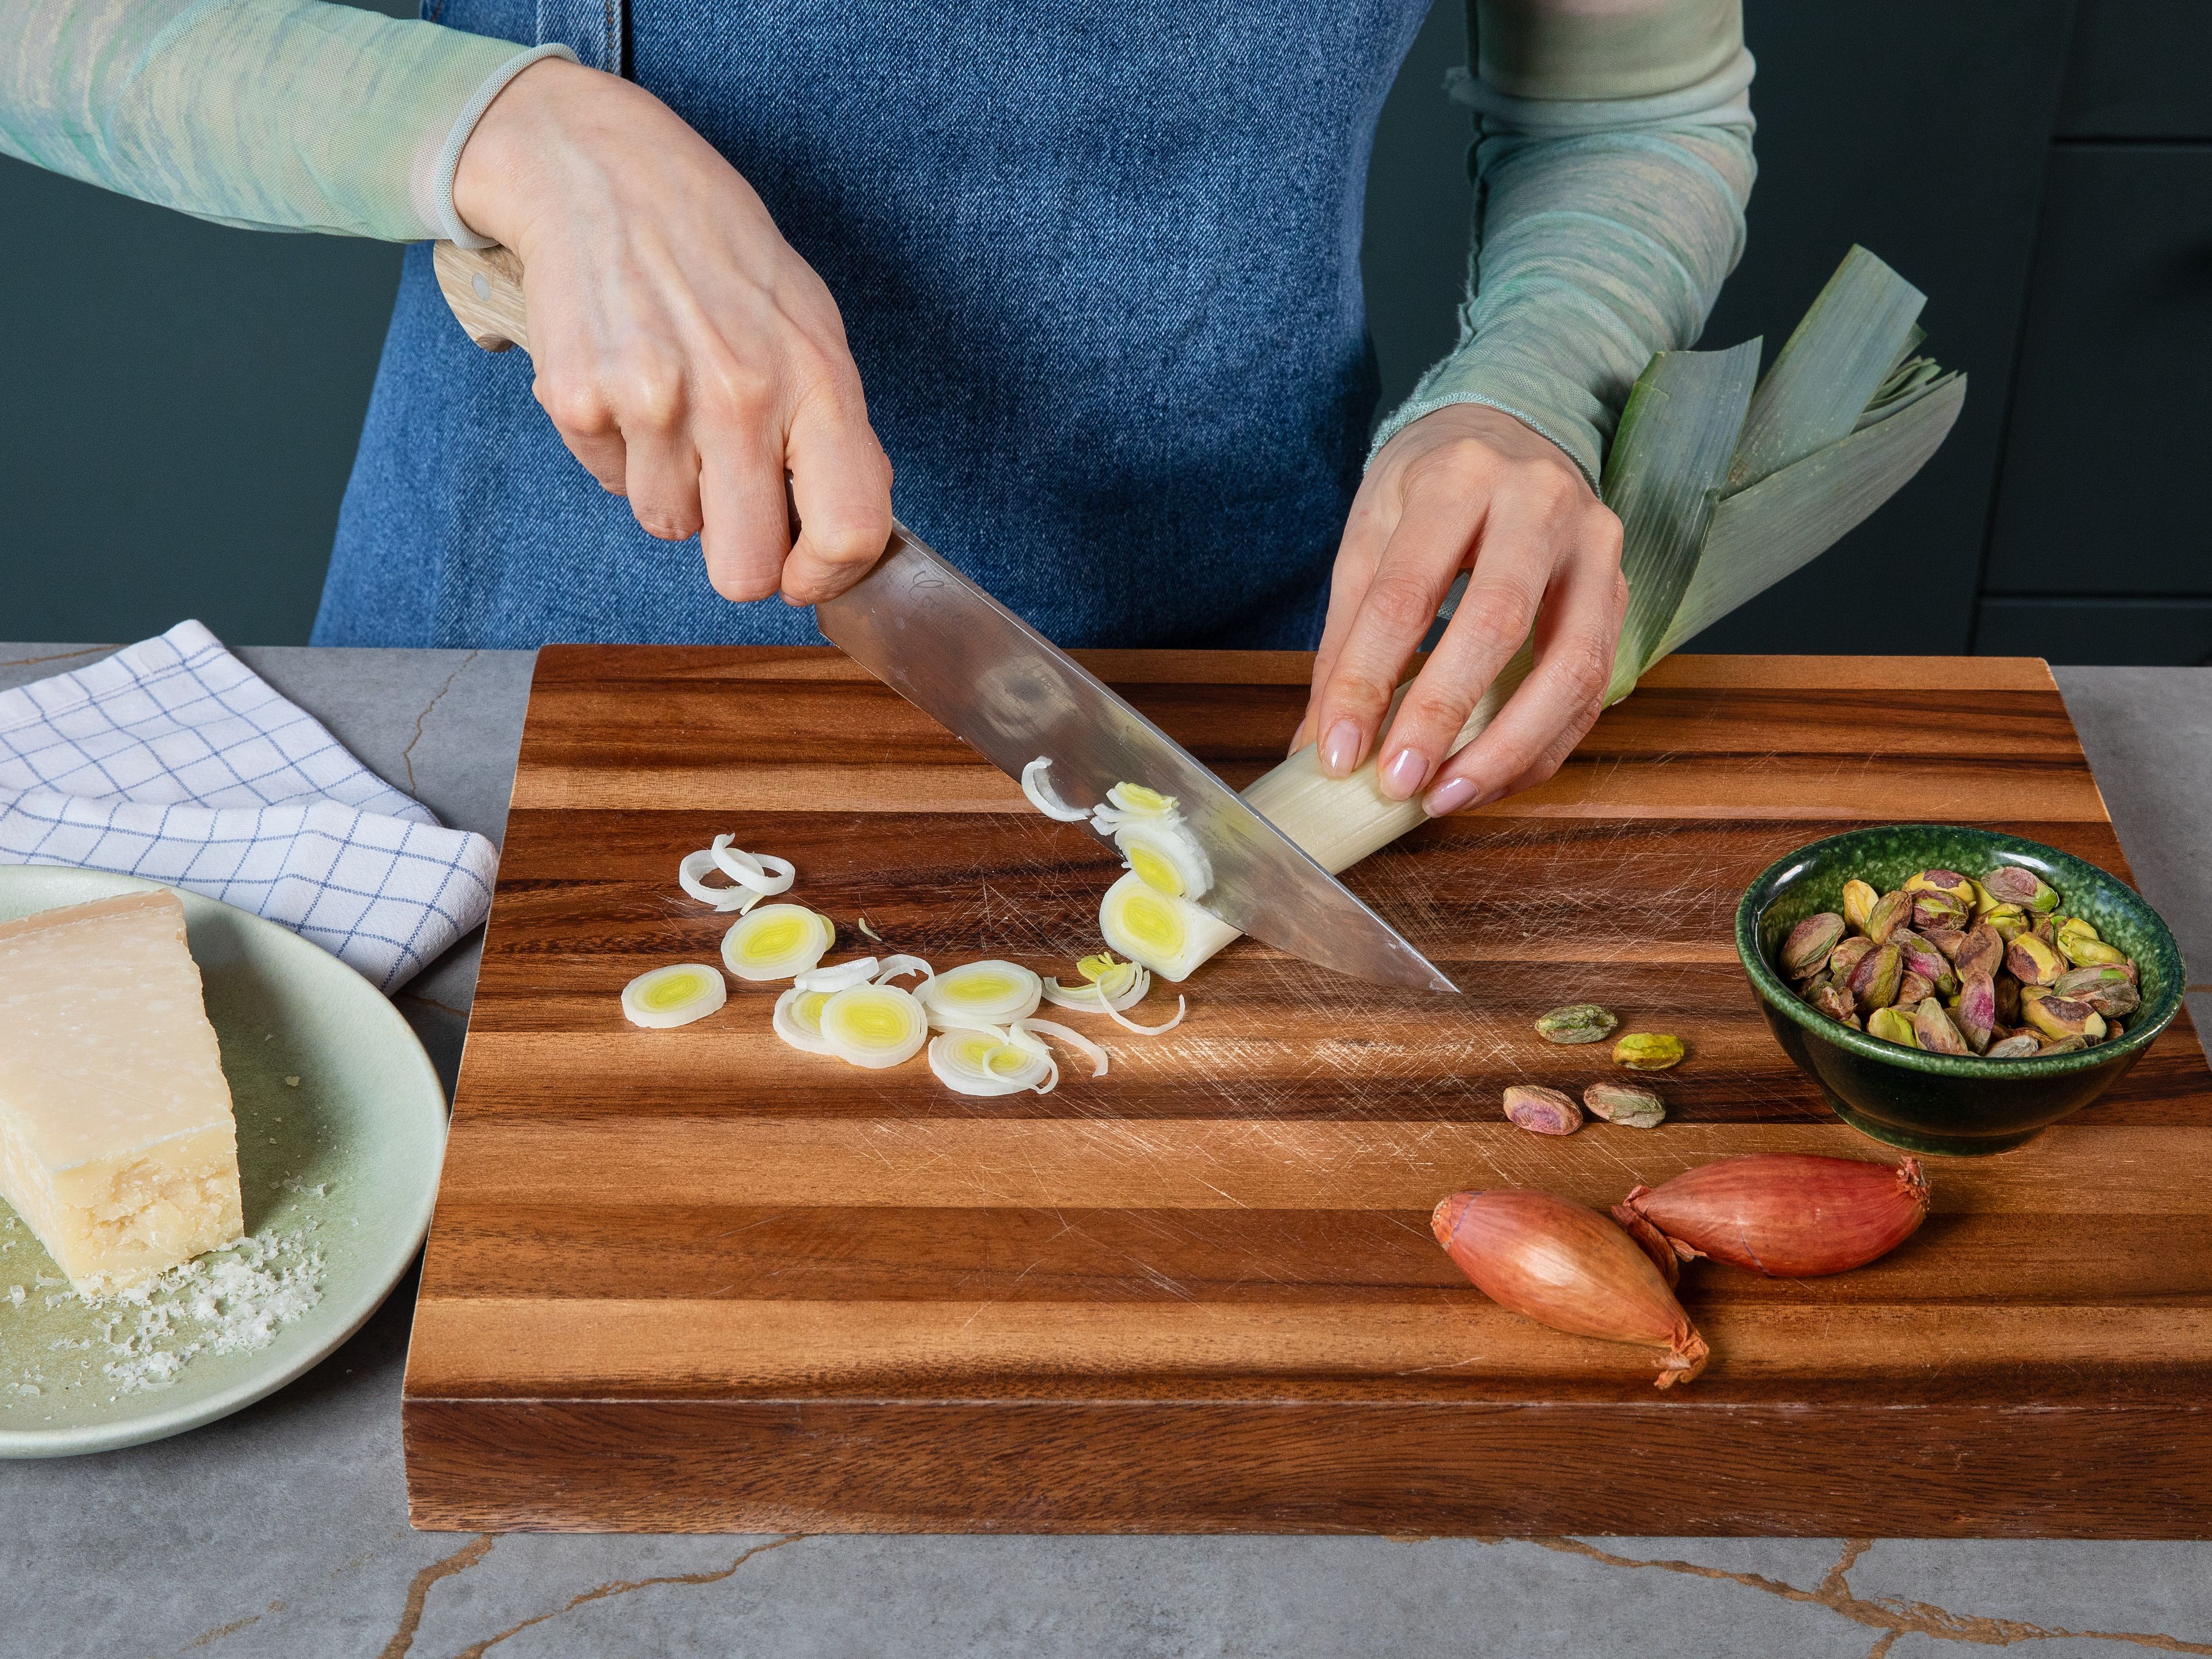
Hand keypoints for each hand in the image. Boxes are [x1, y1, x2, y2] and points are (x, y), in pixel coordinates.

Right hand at [451, 59, 892, 605]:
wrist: (606, 176)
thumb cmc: (720, 257)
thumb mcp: (810, 327)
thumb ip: (834, 432)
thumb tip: (845, 535)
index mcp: (815, 380)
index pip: (849, 530)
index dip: (827, 577)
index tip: (805, 575)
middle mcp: (739, 397)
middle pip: (743, 572)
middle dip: (738, 554)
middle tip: (731, 501)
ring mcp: (653, 402)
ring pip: (669, 527)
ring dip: (674, 489)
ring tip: (674, 409)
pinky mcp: (578, 401)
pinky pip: (611, 484)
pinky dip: (619, 452)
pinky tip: (628, 384)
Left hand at [1294, 403, 1626, 815]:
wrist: (1511, 430)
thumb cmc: (1430, 489)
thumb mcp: (1370, 536)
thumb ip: (1346, 639)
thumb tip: (1322, 744)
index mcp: (1459, 477)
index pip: (1407, 594)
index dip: (1368, 681)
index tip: (1337, 753)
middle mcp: (1539, 504)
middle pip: (1498, 624)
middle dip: (1443, 715)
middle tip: (1398, 783)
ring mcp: (1595, 548)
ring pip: (1570, 666)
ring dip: (1507, 748)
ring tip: (1447, 797)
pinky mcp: (1621, 592)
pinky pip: (1592, 688)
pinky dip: (1540, 746)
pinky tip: (1489, 778)